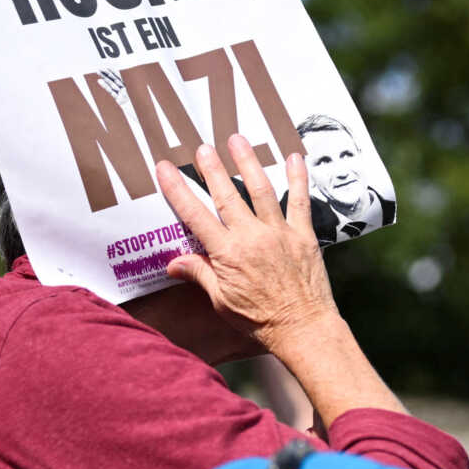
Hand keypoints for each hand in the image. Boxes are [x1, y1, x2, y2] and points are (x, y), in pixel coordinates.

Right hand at [154, 135, 336, 346]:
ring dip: (248, 162)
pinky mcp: (303, 236)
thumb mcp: (221, 301)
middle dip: (212, 168)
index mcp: (227, 253)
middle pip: (227, 195)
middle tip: (203, 146)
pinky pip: (300, 202)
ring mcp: (279, 233)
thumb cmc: (260, 321)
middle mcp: (252, 237)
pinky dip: (298, 178)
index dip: (178, 190)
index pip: (195, 215)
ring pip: (261, 190)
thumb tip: (172, 263)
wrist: (302, 329)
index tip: (165, 168)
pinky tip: (294, 157)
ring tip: (238, 139)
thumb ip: (199, 275)